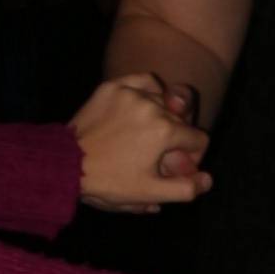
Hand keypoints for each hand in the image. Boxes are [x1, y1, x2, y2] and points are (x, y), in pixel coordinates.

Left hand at [73, 74, 210, 208]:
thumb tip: (208, 179)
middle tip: (156, 154)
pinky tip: (144, 104)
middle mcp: (152, 105)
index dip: (193, 156)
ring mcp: (131, 93)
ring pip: (164, 99)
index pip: (199, 139)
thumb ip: (185, 189)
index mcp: (165, 131)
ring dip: (163, 115)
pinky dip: (149, 90)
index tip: (176, 167)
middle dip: (175, 138)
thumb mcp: (149, 193)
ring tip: (148, 131)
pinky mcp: (113, 87)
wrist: (66, 164)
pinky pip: (144, 80)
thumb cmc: (108, 182)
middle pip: (182, 120)